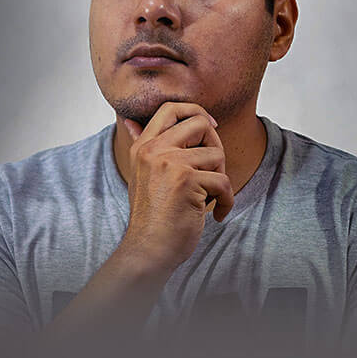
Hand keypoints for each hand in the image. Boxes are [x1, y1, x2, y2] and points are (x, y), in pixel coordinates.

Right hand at [118, 102, 234, 271]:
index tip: (211, 129)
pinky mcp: (187, 181)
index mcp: (143, 146)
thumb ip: (142, 147)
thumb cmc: (151, 216)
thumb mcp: (141, 175)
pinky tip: (217, 214)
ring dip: (220, 180)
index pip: (171, 108)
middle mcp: (154, 150)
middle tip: (214, 170)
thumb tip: (130, 122)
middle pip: (200, 122)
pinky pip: (223, 181)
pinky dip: (226, 201)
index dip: (196, 112)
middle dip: (216, 145)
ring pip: (216, 155)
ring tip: (209, 199)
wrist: (149, 249)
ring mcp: (170, 163)